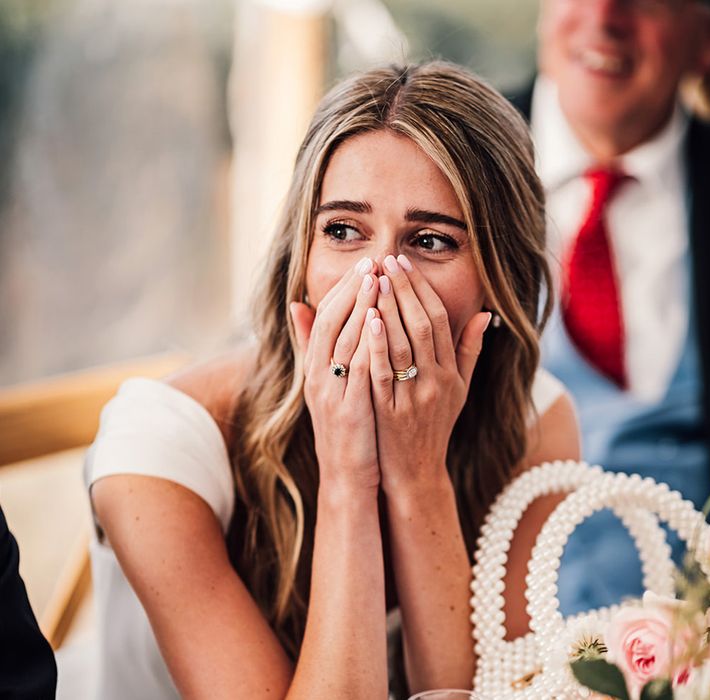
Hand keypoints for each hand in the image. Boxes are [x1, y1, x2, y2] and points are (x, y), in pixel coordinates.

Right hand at [290, 258, 380, 492]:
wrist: (346, 476)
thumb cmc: (343, 426)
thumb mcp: (324, 384)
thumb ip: (315, 346)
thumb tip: (298, 305)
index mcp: (315, 367)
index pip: (326, 316)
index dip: (344, 287)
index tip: (364, 263)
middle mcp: (318, 375)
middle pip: (333, 321)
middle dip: (353, 289)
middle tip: (373, 260)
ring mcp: (332, 391)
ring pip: (344, 339)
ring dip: (360, 306)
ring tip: (378, 278)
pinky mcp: (349, 408)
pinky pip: (356, 367)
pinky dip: (365, 341)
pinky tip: (378, 319)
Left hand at [367, 254, 490, 494]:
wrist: (416, 472)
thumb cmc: (435, 426)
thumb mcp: (460, 390)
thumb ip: (470, 351)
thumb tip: (485, 313)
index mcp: (451, 372)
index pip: (439, 319)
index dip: (421, 288)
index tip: (403, 263)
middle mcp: (437, 381)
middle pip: (422, 324)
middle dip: (403, 289)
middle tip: (386, 259)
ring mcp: (414, 396)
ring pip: (404, 343)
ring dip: (388, 307)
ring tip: (373, 278)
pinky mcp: (390, 411)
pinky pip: (383, 372)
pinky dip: (377, 344)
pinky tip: (367, 319)